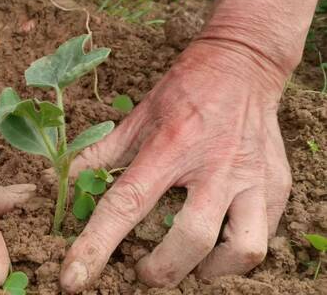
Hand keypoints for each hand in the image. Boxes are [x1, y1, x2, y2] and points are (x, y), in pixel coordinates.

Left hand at [59, 40, 292, 291]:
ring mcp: (251, 176)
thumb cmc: (185, 91)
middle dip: (160, 270)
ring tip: (188, 265)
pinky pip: (263, 236)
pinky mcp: (277, 184)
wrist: (242, 65)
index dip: (95, 247)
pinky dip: (236, 254)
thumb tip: (62, 179)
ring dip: (207, 270)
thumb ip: (100, 152)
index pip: (126, 205)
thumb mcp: (137, 116)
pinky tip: (217, 243)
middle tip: (143, 270)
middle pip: (189, 240)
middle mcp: (214, 165)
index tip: (73, 279)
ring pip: (241, 250)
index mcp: (170, 147)